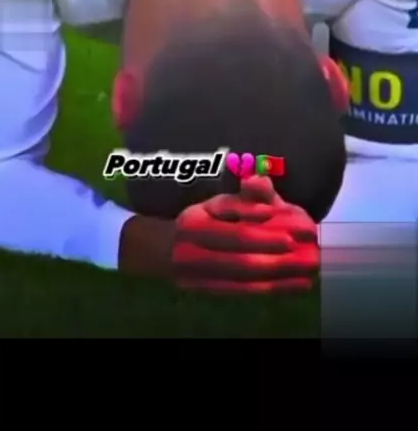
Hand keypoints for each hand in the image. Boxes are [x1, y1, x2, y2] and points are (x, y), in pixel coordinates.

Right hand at [173, 175, 318, 293]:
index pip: (236, 233)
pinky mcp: (206, 292)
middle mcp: (190, 252)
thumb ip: (245, 195)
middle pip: (242, 261)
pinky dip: (272, 289)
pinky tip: (296, 285)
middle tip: (310, 258)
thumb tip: (262, 182)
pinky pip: (243, 292)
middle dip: (280, 261)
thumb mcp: (218, 202)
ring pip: (245, 280)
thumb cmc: (202, 219)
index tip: (293, 238)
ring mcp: (196, 277)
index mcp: (195, 223)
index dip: (265, 237)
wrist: (166, 249)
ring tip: (310, 274)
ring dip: (281, 278)